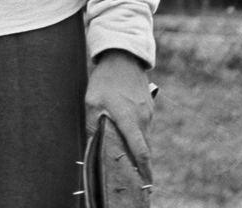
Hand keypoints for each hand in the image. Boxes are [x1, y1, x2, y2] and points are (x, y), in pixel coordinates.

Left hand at [86, 49, 153, 186]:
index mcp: (129, 119)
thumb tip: (94, 146)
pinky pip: (145, 125)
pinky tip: (128, 131)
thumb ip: (95, 125)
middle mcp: (143, 119)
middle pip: (145, 148)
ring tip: (128, 155)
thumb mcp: (92, 102)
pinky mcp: (149, 107)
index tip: (146, 184)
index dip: (144, 170)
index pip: (140, 151)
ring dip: (139, 147)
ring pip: (145, 137)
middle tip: (134, 176)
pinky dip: (139, 133)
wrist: (122, 57)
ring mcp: (148, 113)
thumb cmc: (104, 79)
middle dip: (141, 164)